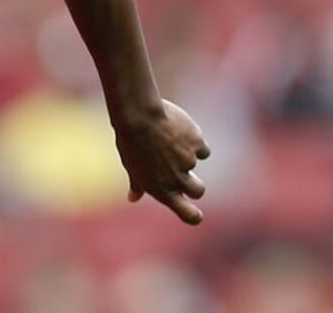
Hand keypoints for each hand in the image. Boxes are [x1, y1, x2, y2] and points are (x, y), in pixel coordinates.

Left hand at [114, 99, 210, 224]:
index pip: (188, 214)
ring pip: (196, 161)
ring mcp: (189, 161)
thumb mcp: (131, 166)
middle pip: (198, 191)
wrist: (138, 117)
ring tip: (166, 138)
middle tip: (182, 171)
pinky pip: (202, 147)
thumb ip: (137, 184)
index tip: (197, 214)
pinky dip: (194, 141)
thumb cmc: (130, 142)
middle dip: (195, 185)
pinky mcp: (197, 143)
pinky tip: (179, 131)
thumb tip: (133, 198)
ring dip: (186, 153)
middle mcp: (177, 179)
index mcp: (162, 190)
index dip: (194, 215)